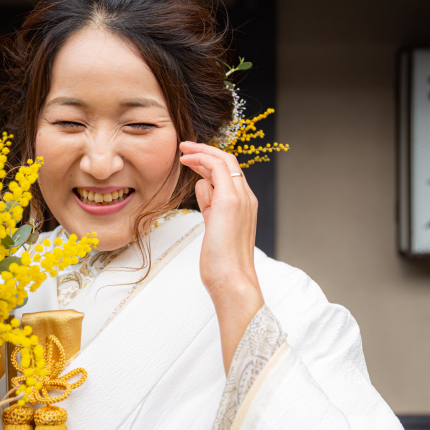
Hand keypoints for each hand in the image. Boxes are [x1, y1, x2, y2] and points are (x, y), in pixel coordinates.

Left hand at [179, 141, 264, 371]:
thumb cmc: (222, 263)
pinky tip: (186, 162)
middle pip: (229, 161)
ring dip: (201, 152)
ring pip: (224, 160)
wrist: (232, 282)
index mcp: (245, 205)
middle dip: (205, 150)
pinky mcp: (229, 202)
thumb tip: (202, 186)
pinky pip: (217, 168)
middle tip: (184, 147)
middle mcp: (246, 198)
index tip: (192, 159)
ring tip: (182, 152)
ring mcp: (240, 198)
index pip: (230, 173)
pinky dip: (201, 159)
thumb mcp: (214, 228)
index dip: (210, 162)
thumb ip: (210, 206)